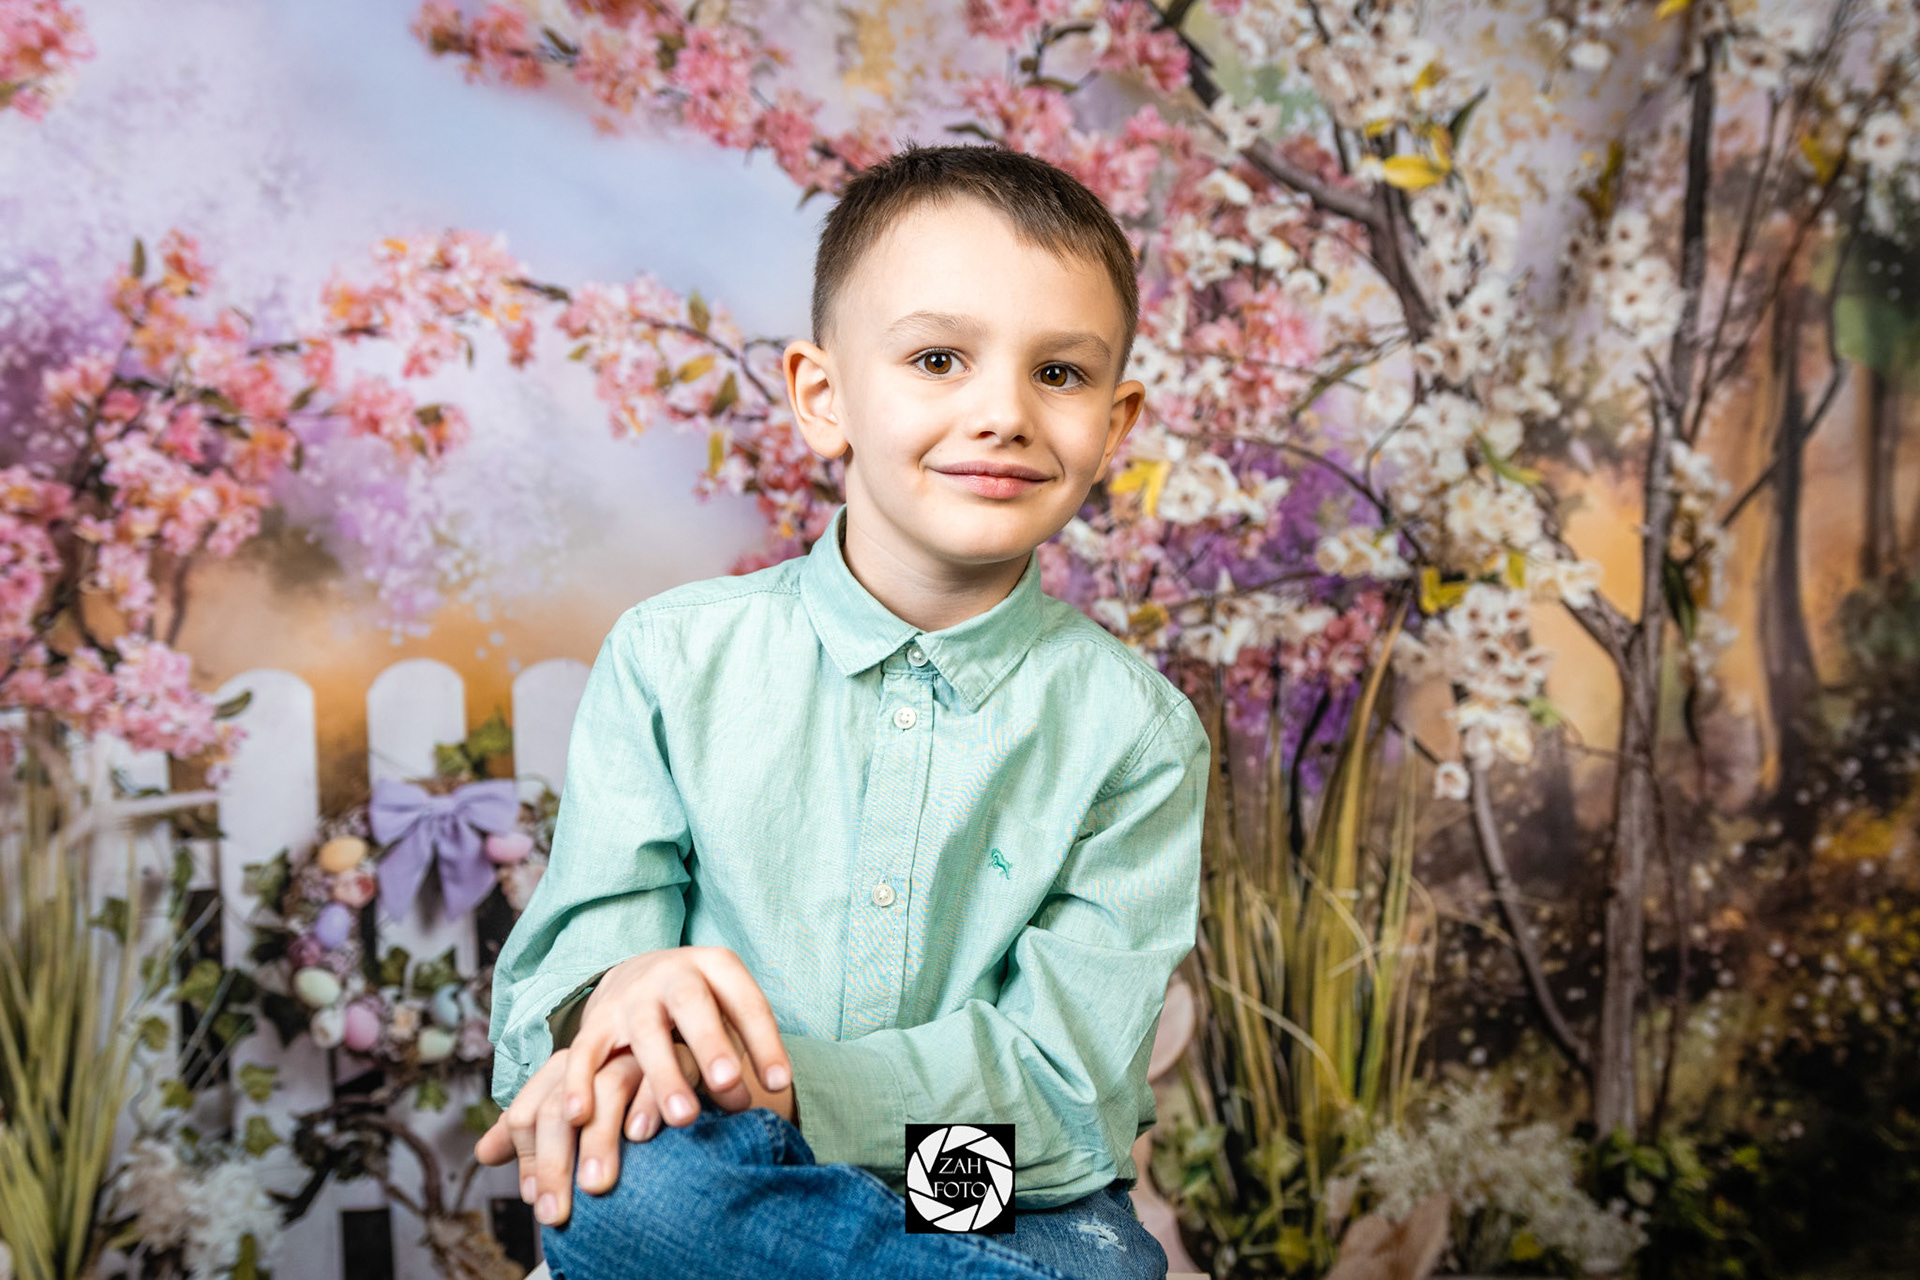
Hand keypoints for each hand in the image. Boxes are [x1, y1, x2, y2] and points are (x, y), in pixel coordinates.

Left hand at [475, 1038, 723, 1226]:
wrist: (684, 1052)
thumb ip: (531, 1131)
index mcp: (564, 1070)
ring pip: (606, 1090)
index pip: (529, 1112)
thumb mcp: (576, 1108)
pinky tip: (641, 1137)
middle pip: (560, 1108)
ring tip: (596, 1186)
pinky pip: (657, 1079)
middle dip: (554, 1165)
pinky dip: (647, 1107)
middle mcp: (594, 1058)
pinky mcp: (676, 1054)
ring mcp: (634, 1053)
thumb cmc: (626, 1091)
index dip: (529, 1161)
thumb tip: (484, 1152)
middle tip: (555, 1214)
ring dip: (599, 1141)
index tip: (537, 1202)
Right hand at [562, 946, 791, 1136]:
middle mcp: (672, 973)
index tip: (780, 1084)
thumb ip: (736, 1055)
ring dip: (665, 1075)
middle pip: (693, 1005)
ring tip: (683, 1119)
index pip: (746, 1002)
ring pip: (646, 1032)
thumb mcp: (727, 1013)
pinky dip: (581, 1082)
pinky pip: (585, 1051)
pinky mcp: (596, 1019)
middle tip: (728, 1084)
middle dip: (711, 1043)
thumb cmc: (701, 1008)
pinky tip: (583, 1116)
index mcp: (715, 966)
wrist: (642, 974)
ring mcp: (631, 995)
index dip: (765, 1042)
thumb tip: (742, 1105)